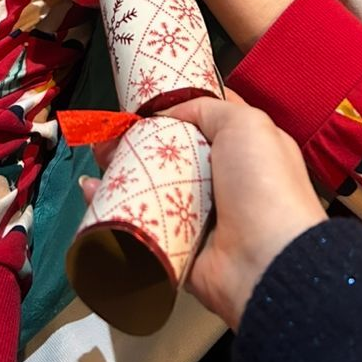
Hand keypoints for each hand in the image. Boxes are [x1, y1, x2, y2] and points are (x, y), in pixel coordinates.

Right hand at [81, 91, 325, 331]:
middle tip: (110, 132)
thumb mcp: (246, 125)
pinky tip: (94, 192)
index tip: (144, 99)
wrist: (266, 262)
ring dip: (120, 171)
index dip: (176, 106)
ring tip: (98, 158)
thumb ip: (209, 107)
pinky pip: (139, 219)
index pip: (205, 119)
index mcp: (243, 149)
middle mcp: (221, 179)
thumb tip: (172, 110)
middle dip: (138, 138)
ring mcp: (197, 212)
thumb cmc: (266, 188)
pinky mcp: (176, 241)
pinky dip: (113, 207)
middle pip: (170, 150)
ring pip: (150, 183)